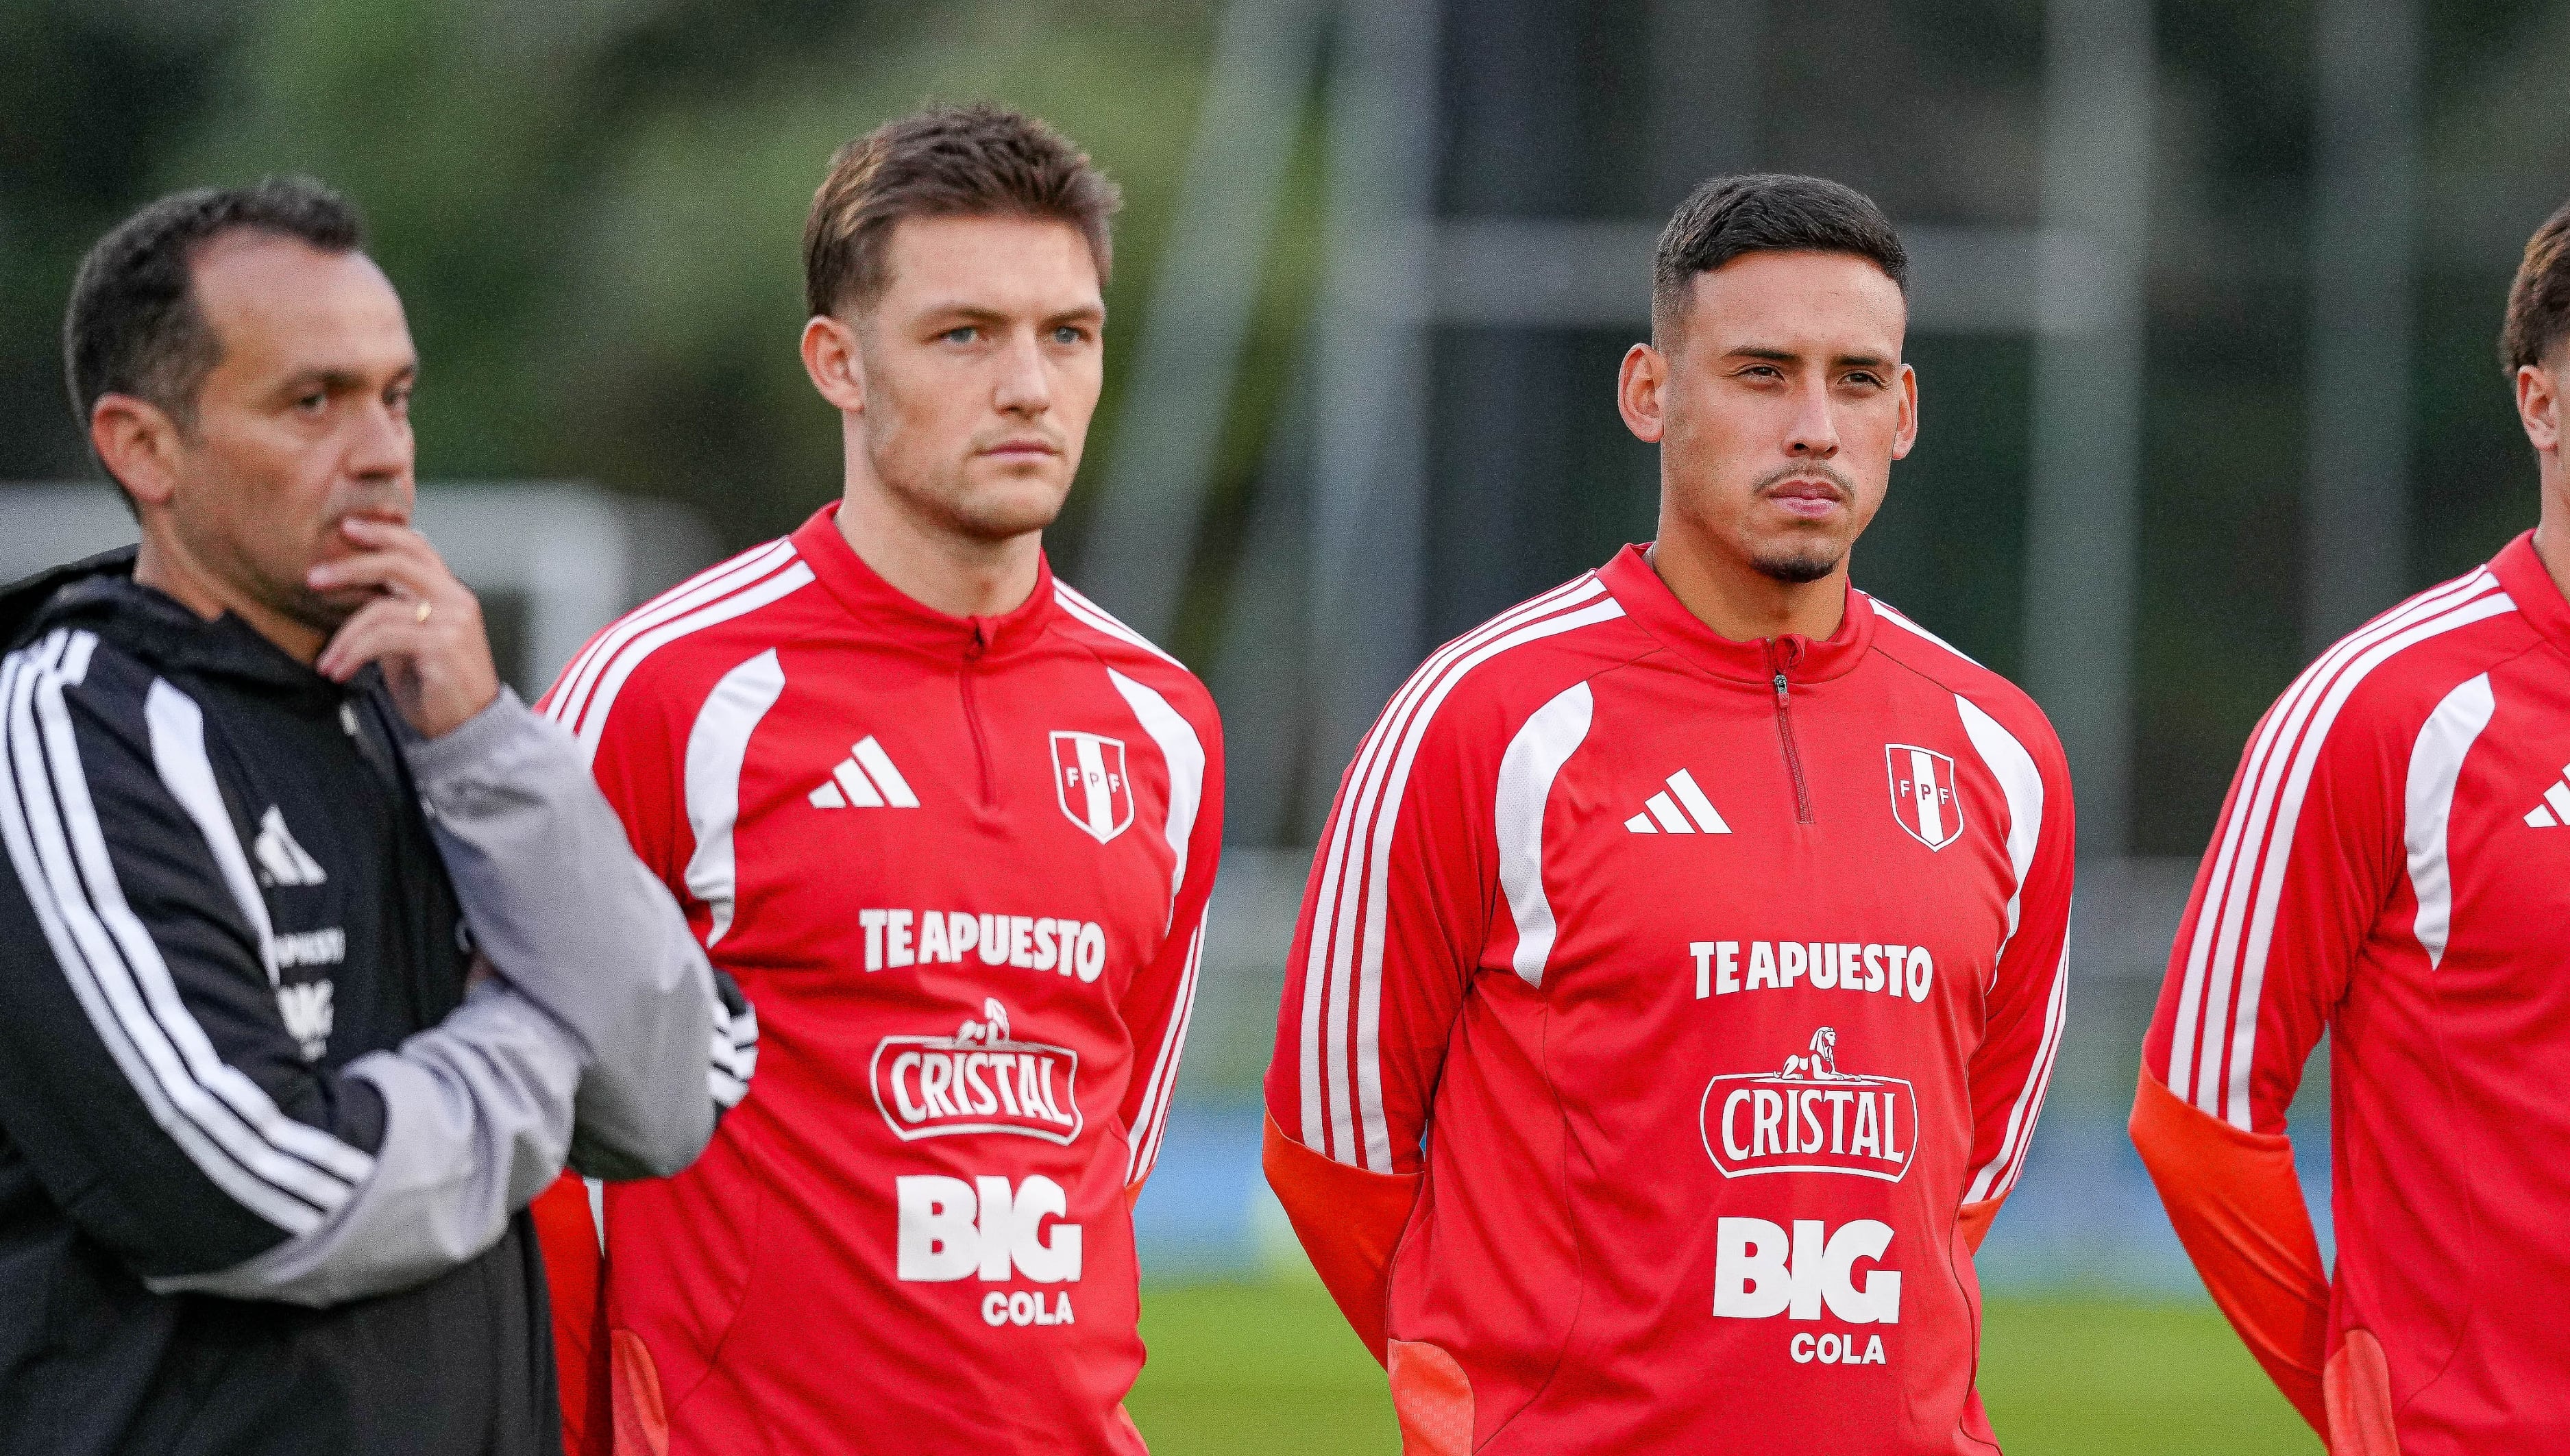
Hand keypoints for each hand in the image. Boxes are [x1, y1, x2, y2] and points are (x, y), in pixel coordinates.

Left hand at [310, 517, 500, 738]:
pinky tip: (341, 671)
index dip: (382, 532)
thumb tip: (355, 593)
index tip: (347, 528)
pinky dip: (353, 654)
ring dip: (343, 637)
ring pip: (381, 609)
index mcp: (452, 594)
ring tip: (327, 662)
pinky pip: (383, 638)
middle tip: (314, 579)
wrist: (468, 729)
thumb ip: (394, 614)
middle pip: (397, 564)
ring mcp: (453, 623)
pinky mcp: (442, 647)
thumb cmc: (438, 688)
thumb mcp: (412, 642)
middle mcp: (457, 601)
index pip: (417, 548)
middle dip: (349, 568)